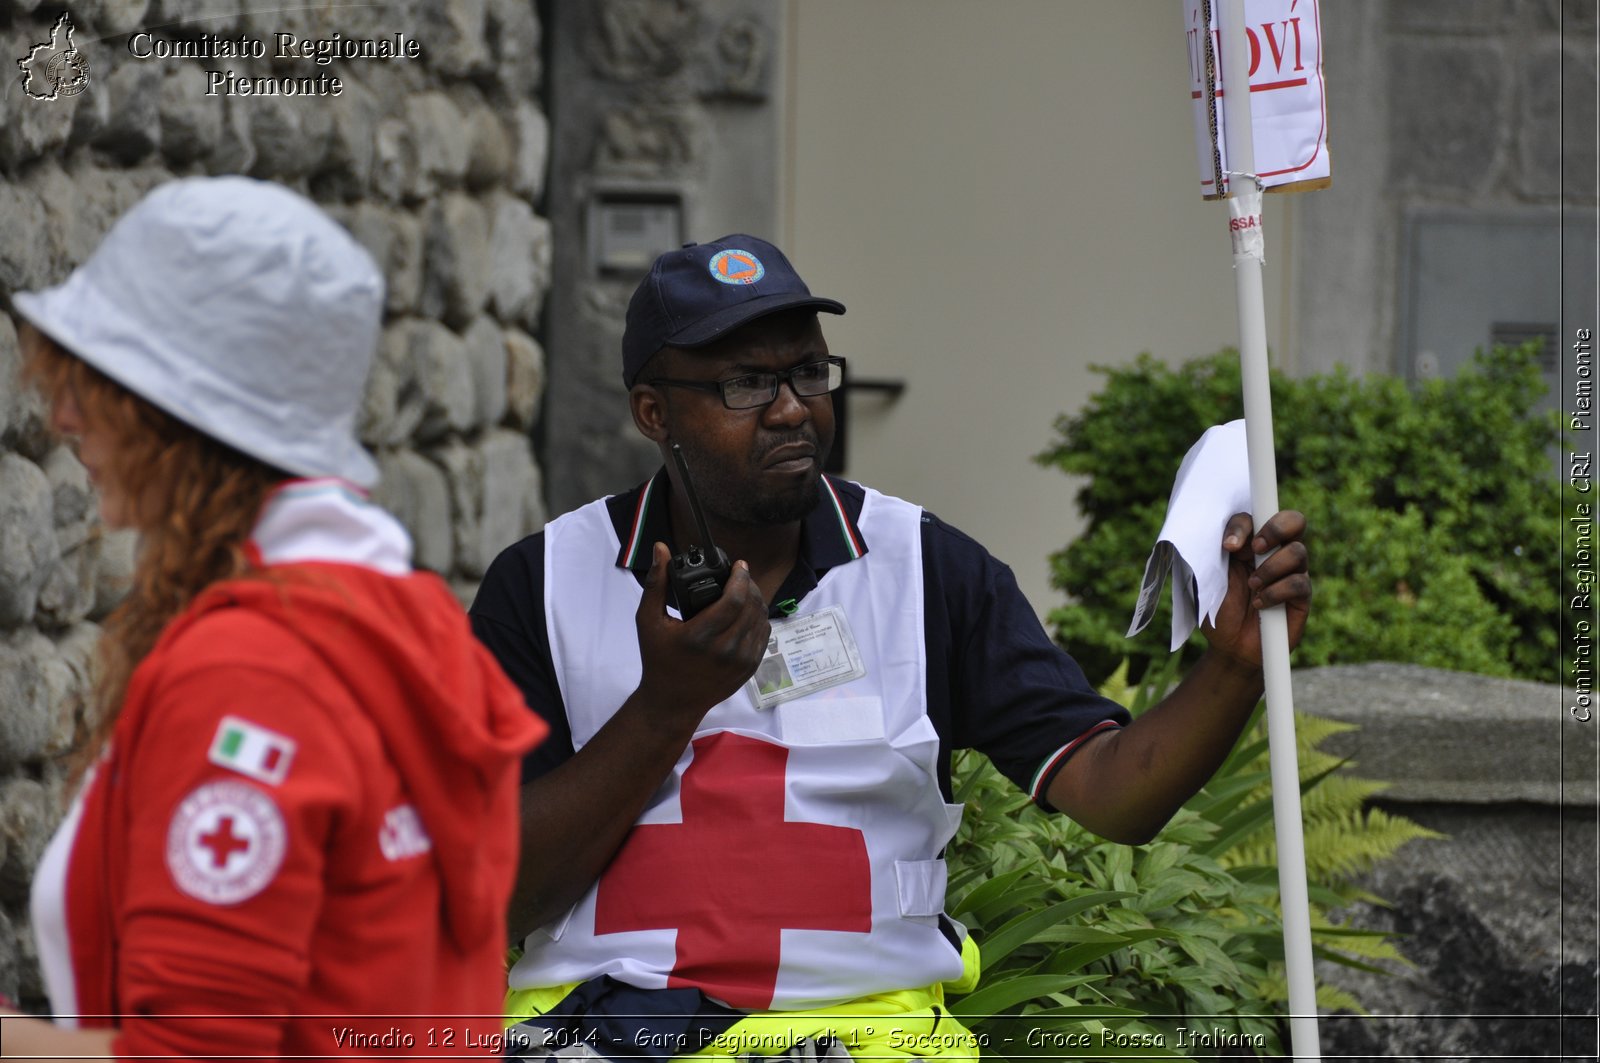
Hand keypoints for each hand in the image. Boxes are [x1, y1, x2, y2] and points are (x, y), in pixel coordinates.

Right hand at [635, 542, 770, 722]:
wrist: (672, 702)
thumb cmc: (658, 660)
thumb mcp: (648, 621)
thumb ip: (656, 583)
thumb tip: (661, 548)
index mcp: (700, 635)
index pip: (735, 599)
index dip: (741, 578)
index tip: (739, 565)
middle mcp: (725, 649)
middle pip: (752, 606)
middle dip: (749, 585)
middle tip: (741, 576)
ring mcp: (740, 661)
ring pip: (761, 619)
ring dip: (756, 600)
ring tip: (745, 591)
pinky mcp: (749, 669)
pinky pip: (763, 636)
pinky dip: (759, 619)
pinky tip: (749, 612)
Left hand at [1202, 510, 1310, 670]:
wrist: (1229, 646)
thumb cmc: (1218, 609)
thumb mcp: (1208, 579)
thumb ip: (1217, 554)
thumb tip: (1229, 539)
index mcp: (1251, 543)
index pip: (1256, 516)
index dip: (1245, 525)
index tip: (1228, 546)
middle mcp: (1275, 553)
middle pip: (1294, 521)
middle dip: (1276, 529)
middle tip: (1256, 548)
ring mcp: (1291, 573)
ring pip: (1297, 552)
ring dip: (1270, 569)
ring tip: (1252, 587)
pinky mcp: (1301, 596)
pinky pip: (1299, 583)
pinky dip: (1276, 592)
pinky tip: (1260, 604)